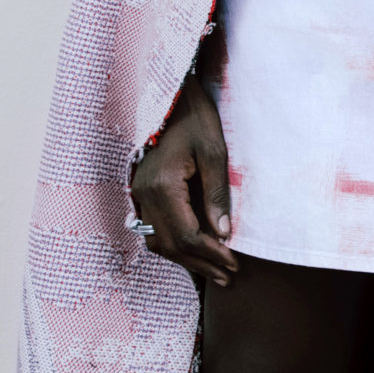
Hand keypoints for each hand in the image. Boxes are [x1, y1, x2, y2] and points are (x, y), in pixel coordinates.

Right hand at [129, 77, 238, 287]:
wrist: (171, 96)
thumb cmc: (196, 119)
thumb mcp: (215, 153)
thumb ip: (216, 195)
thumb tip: (222, 233)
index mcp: (162, 186)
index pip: (187, 235)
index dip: (211, 254)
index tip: (234, 264)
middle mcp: (144, 194)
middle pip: (171, 244)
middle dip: (200, 264)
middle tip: (228, 277)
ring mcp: (139, 193)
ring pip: (158, 241)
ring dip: (185, 260)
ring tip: (213, 272)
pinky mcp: (141, 191)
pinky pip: (152, 229)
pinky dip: (172, 245)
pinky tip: (191, 252)